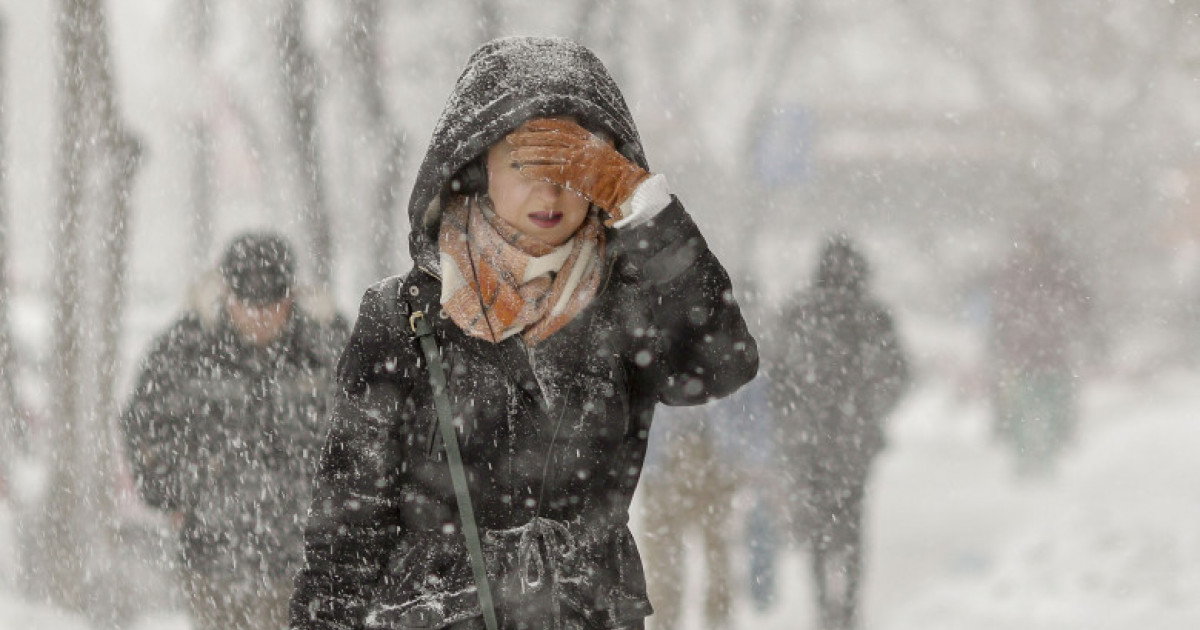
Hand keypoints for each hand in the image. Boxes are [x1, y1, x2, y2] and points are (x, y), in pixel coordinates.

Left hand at [507, 119, 649, 223]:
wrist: (629, 188)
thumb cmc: (617, 172)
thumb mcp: (606, 150)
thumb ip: (594, 141)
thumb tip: (587, 132)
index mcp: (588, 138)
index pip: (561, 126)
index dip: (542, 124)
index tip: (527, 124)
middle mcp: (583, 146)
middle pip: (550, 138)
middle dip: (528, 138)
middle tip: (511, 139)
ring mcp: (580, 160)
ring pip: (548, 153)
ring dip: (529, 154)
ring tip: (514, 155)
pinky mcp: (577, 176)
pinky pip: (552, 172)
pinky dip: (537, 171)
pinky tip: (525, 171)